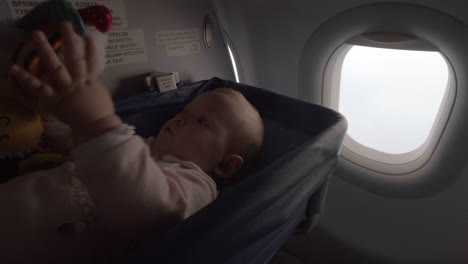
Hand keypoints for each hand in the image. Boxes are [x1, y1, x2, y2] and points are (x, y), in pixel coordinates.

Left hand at [10, 22, 121, 144]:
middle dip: (69, 40)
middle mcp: (78, 81)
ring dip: (46, 50)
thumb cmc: (99, 111)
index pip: (91, 60)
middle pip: (74, 58)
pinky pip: (38, 88)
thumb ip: (91, 80)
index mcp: (90, 80)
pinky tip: (14, 68)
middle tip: (64, 24)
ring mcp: (65, 89)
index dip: (90, 47)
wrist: (95, 127)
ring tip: (37, 36)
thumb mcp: (98, 92)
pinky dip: (26, 78)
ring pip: (56, 67)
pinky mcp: (54, 99)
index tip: (87, 35)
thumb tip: (87, 72)